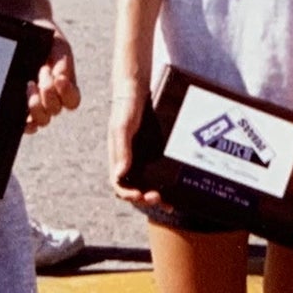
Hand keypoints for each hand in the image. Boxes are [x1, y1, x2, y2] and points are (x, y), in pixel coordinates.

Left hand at [25, 27, 80, 132]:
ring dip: (37, 105)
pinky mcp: (20, 107)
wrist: (27, 29)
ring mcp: (36, 104)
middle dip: (49, 92)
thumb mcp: (59, 46)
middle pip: (55, 110)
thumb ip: (63, 62)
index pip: (72, 101)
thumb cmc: (46, 39)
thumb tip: (60, 79)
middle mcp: (52, 99)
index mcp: (66, 87)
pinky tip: (22, 110)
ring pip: (42, 119)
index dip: (67, 93)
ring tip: (29, 85)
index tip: (59, 77)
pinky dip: (26, 122)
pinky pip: (26, 124)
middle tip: (42, 70)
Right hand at [108, 82, 158, 204]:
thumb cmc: (126, 107)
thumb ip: (121, 150)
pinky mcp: (153, 151)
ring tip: (169, 203)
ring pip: (147, 183)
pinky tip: (176, 188)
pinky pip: (158, 171)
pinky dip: (165, 183)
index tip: (140, 196)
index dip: (128, 194)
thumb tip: (120, 175)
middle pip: (134, 188)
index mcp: (117, 158)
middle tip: (158, 198)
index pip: (119, 185)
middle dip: (145, 198)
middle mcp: (129, 161)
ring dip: (156, 196)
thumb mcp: (123, 127)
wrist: (138, 89)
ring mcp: (141, 157)